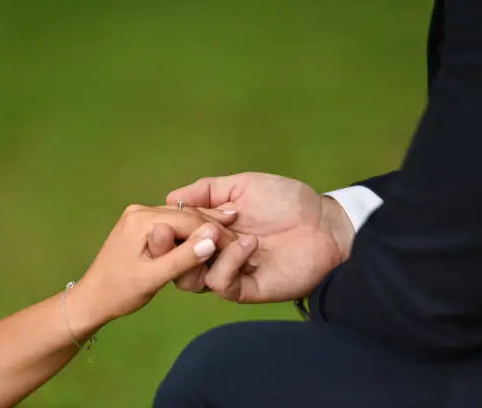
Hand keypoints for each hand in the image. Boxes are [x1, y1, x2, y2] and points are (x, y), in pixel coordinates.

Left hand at [70, 205, 242, 329]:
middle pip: (186, 216)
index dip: (215, 233)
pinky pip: (173, 225)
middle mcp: (140, 210)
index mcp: (142, 219)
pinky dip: (191, 232)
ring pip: (181, 219)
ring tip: (233, 232)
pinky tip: (210, 236)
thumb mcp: (153, 278)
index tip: (239, 245)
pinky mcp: (142, 224)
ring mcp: (140, 215)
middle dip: (213, 227)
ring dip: (205, 228)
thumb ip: (182, 258)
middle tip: (242, 237)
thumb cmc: (119, 292)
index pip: (188, 221)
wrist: (92, 298)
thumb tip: (212, 239)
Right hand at [166, 172, 354, 302]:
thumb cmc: (286, 201)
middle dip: (166, 248)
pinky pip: (221, 284)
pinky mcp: (246, 288)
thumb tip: (169, 197)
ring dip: (198, 253)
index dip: (161, 231)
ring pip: (189, 279)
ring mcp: (228, 273)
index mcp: (207, 230)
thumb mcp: (242, 185)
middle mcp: (212, 254)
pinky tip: (249, 244)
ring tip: (218, 233)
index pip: (172, 237)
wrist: (324, 223)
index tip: (157, 220)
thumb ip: (207, 191)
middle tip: (170, 231)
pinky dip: (229, 262)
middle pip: (172, 263)